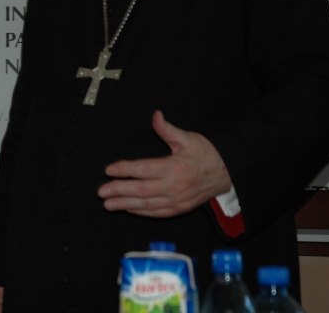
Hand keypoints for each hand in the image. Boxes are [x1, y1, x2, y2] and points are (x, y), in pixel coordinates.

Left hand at [97, 110, 231, 216]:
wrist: (226, 173)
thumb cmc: (205, 154)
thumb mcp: (188, 138)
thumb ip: (168, 130)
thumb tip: (156, 116)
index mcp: (175, 167)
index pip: (144, 170)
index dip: (125, 170)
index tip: (110, 170)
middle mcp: (175, 186)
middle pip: (142, 190)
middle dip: (119, 191)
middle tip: (101, 191)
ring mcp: (177, 200)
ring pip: (147, 204)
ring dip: (126, 205)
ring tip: (108, 204)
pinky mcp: (179, 208)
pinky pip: (157, 212)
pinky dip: (141, 211)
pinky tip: (128, 209)